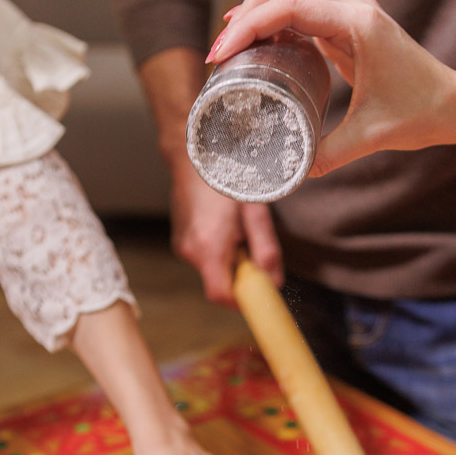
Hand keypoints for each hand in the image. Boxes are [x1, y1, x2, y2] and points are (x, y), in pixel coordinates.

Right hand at [170, 157, 282, 304]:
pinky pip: (203, 258)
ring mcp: (182, 246)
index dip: (241, 301)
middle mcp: (190, 250)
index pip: (221, 295)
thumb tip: (275, 282)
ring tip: (237, 229)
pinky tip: (223, 226)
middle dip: (239, 276)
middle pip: (218, 284)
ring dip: (229, 261)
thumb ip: (266, 249)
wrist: (195, 153)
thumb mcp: (256, 211)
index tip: (258, 295)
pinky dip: (218, 252)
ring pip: (212, 271)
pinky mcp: (180, 241)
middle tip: (252, 248)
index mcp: (209, 245)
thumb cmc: (227, 177)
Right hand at [211, 0, 455, 175]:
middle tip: (225, 46)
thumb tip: (289, 171)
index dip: (250, 25)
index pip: (290, 6)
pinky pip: (303, 6)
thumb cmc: (421, 113)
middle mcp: (354, 7)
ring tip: (234, 44)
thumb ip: (327, 155)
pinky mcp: (348, 23)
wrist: (454, 102)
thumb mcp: (370, 138)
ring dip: (260, 6)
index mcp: (359, 24)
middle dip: (249, 4)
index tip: (223, 53)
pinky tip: (260, 46)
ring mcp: (351, 11)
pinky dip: (276, 19)